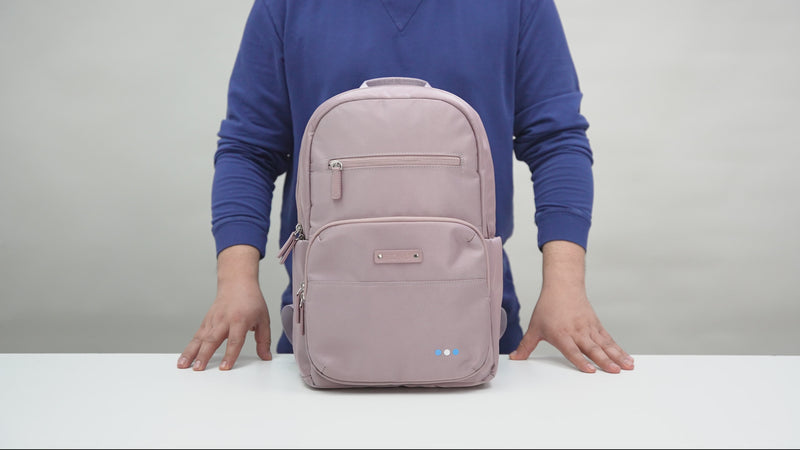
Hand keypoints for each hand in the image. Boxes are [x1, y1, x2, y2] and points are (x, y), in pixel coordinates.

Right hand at [177, 245, 271, 370]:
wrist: (237, 283)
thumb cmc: (251, 301)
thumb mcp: (264, 319)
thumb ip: (264, 340)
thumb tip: (265, 357)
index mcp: (240, 320)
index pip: (235, 340)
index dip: (230, 354)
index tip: (224, 367)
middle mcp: (224, 320)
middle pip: (213, 339)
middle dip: (204, 355)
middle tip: (199, 368)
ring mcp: (213, 320)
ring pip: (200, 338)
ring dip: (191, 353)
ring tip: (183, 366)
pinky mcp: (206, 321)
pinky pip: (196, 336)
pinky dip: (189, 348)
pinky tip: (183, 359)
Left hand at [509, 288, 633, 372]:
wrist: (562, 286)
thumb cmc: (548, 307)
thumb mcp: (534, 327)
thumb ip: (526, 345)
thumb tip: (515, 358)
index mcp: (561, 334)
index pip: (572, 350)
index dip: (580, 361)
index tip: (590, 371)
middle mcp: (577, 331)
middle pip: (592, 348)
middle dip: (604, 361)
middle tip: (614, 371)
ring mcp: (589, 328)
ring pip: (605, 344)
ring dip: (617, 356)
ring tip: (628, 367)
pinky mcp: (597, 325)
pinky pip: (609, 339)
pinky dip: (619, 349)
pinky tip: (628, 358)